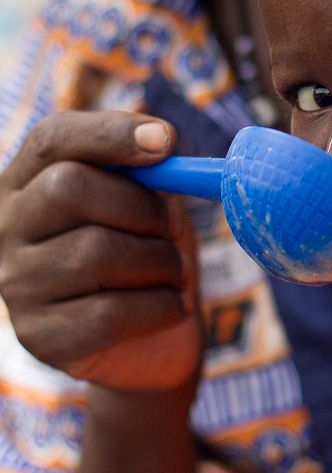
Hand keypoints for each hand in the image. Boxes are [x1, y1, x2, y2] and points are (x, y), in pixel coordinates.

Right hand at [0, 111, 201, 390]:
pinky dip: (159, 306)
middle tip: (171, 228)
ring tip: (174, 270)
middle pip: (67, 188)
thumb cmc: (148, 248)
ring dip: (160, 260)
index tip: (166, 140)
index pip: (53, 138)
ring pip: (94, 253)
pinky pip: (108, 313)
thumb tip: (162, 140)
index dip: (109, 133)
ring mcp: (16, 284)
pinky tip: (174, 305)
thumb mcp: (152, 197)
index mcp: (31, 178)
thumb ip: (152, 169)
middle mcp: (8, 226)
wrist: (153, 339)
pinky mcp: (40, 337)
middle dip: (141, 205)